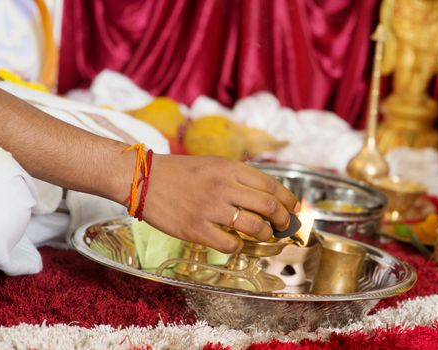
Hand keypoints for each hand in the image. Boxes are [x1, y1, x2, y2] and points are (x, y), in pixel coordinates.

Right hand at [141, 155, 299, 252]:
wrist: (143, 179)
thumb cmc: (181, 172)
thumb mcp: (214, 164)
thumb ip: (239, 177)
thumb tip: (267, 196)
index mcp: (230, 168)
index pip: (272, 186)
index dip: (289, 200)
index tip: (294, 209)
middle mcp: (224, 187)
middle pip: (270, 206)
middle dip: (284, 220)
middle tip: (285, 226)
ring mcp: (211, 209)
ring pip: (255, 227)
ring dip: (266, 234)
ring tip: (265, 235)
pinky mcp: (196, 229)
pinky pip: (231, 244)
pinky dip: (239, 246)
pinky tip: (235, 242)